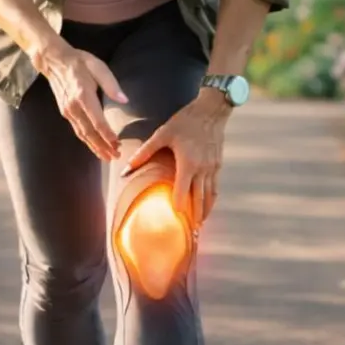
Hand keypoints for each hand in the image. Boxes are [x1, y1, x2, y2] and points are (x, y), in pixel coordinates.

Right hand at [36, 40, 127, 159]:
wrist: (54, 61)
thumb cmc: (79, 62)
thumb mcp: (97, 66)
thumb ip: (111, 84)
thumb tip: (124, 100)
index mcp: (83, 95)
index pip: (97, 121)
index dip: (107, 135)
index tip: (117, 144)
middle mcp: (74, 107)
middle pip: (89, 133)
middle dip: (103, 147)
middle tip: (116, 157)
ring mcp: (68, 111)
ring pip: (82, 134)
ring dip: (95, 147)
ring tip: (107, 156)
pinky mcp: (65, 112)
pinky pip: (78, 130)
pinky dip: (87, 140)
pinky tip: (95, 146)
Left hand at [125, 93, 230, 224]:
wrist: (212, 110)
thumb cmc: (185, 121)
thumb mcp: (163, 134)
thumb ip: (144, 152)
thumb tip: (125, 167)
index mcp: (188, 164)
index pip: (183, 193)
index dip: (179, 209)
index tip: (175, 221)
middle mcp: (202, 169)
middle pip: (200, 200)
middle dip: (195, 217)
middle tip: (192, 234)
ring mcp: (213, 168)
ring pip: (210, 196)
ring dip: (205, 211)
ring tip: (200, 225)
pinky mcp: (218, 164)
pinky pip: (215, 187)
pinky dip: (211, 199)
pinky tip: (208, 205)